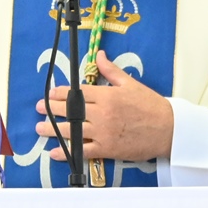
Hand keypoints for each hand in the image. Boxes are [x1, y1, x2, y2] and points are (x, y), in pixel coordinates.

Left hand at [36, 51, 173, 162]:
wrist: (167, 129)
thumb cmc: (150, 105)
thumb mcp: (130, 83)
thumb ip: (111, 70)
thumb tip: (98, 55)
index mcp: (107, 95)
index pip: (78, 92)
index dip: (60, 93)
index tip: (50, 94)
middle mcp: (102, 113)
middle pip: (71, 110)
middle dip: (52, 109)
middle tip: (40, 109)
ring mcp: (103, 132)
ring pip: (72, 130)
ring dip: (53, 130)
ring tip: (40, 128)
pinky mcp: (107, 149)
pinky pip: (83, 150)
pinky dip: (68, 152)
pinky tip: (56, 152)